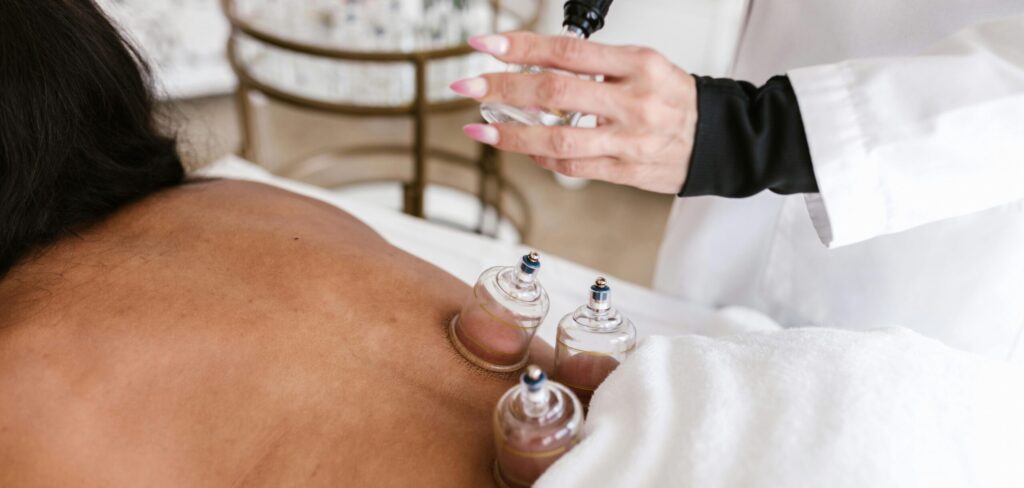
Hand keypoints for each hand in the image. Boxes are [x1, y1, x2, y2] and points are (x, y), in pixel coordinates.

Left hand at [450, 31, 697, 193]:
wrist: (719, 139)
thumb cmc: (675, 98)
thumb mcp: (645, 64)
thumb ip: (596, 65)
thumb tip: (535, 64)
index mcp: (638, 64)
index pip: (567, 51)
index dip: (521, 46)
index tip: (485, 44)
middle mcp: (634, 101)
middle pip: (554, 93)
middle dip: (502, 88)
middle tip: (468, 86)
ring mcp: (628, 140)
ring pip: (557, 139)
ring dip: (510, 135)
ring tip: (479, 129)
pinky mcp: (625, 171)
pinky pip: (573, 166)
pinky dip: (540, 157)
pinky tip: (521, 147)